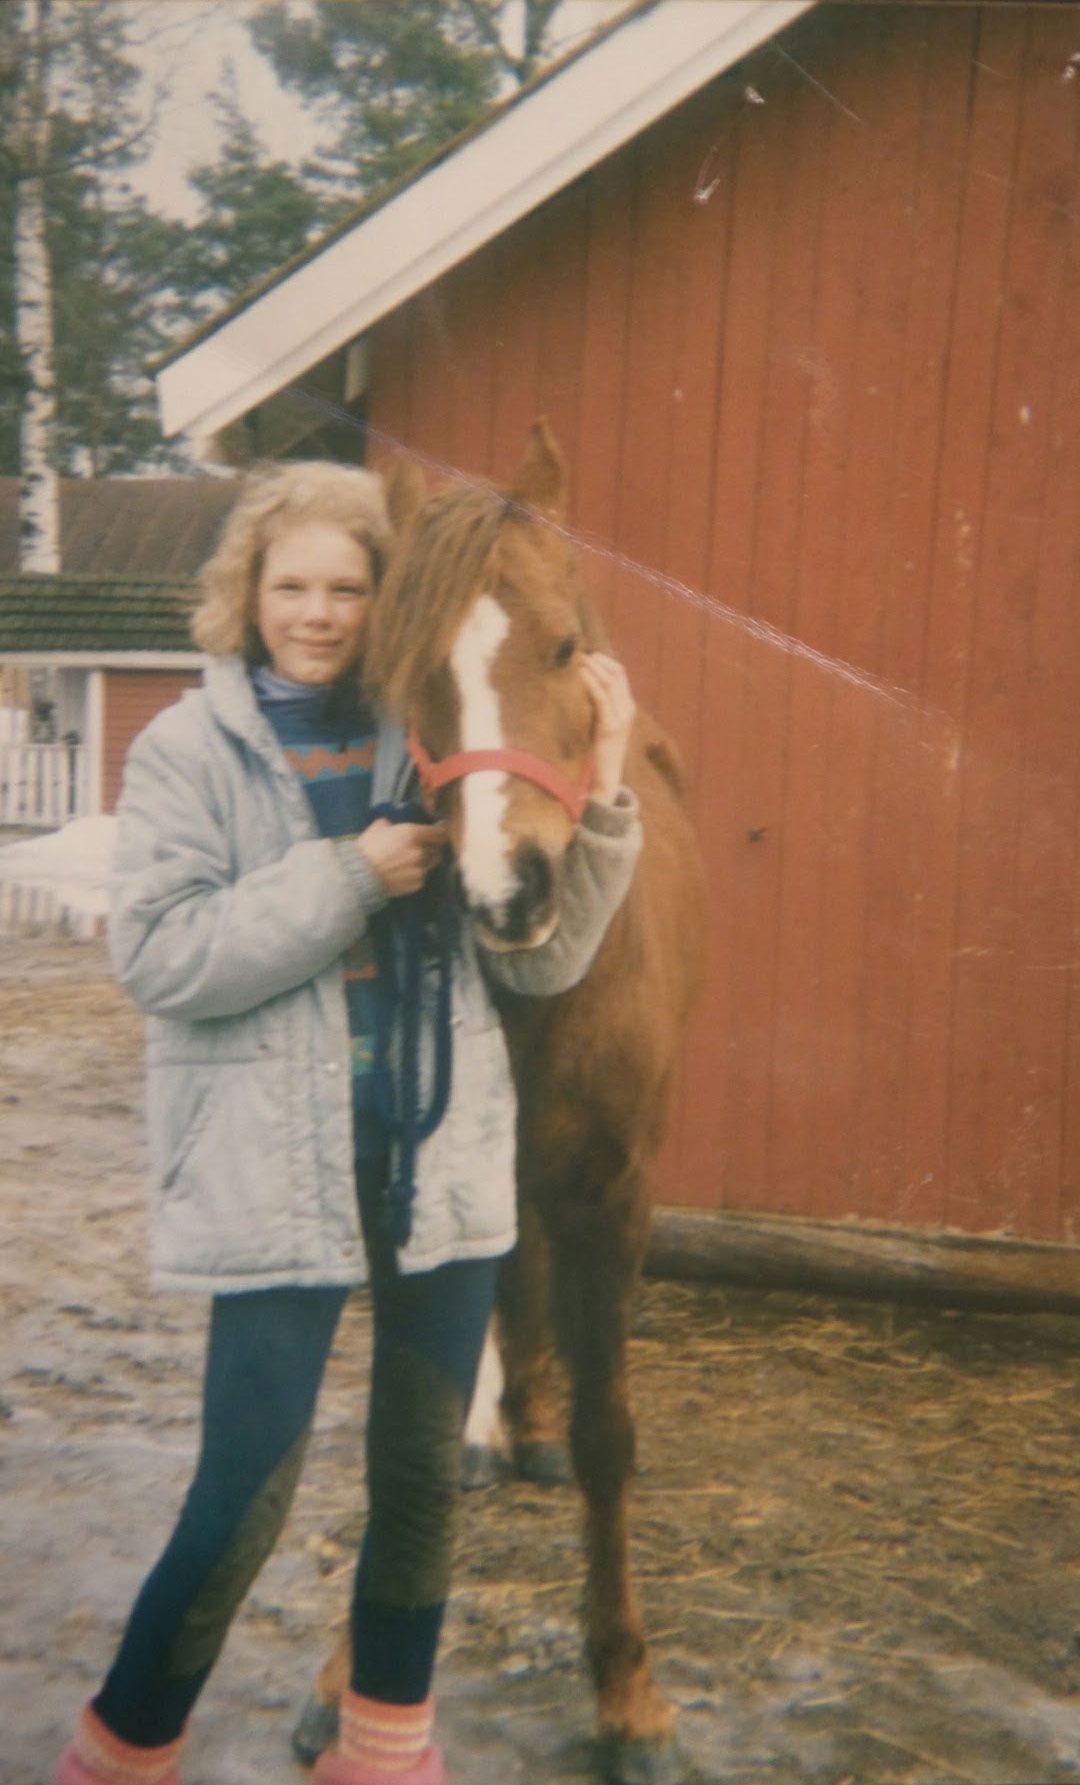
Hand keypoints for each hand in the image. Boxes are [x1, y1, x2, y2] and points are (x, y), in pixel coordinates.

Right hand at [357, 819, 447, 895]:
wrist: (359, 875)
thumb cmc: (367, 848)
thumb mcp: (378, 827)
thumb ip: (392, 825)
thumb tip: (394, 826)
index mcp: (413, 834)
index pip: (438, 833)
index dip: (439, 833)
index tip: (438, 835)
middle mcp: (421, 852)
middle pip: (436, 850)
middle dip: (431, 849)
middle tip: (423, 850)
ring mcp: (420, 870)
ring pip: (429, 865)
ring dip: (423, 863)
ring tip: (411, 863)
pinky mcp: (416, 884)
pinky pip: (421, 878)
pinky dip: (415, 875)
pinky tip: (403, 874)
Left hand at [580, 652, 635, 801]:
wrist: (608, 774)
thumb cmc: (600, 748)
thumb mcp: (602, 721)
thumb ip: (599, 705)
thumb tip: (584, 685)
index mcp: (628, 706)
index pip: (621, 674)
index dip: (606, 661)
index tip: (589, 655)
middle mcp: (628, 709)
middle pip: (618, 674)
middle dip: (599, 661)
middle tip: (581, 654)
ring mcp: (621, 717)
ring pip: (611, 682)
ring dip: (594, 668)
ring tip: (579, 660)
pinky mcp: (610, 726)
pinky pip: (602, 698)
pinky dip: (591, 683)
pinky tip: (581, 674)